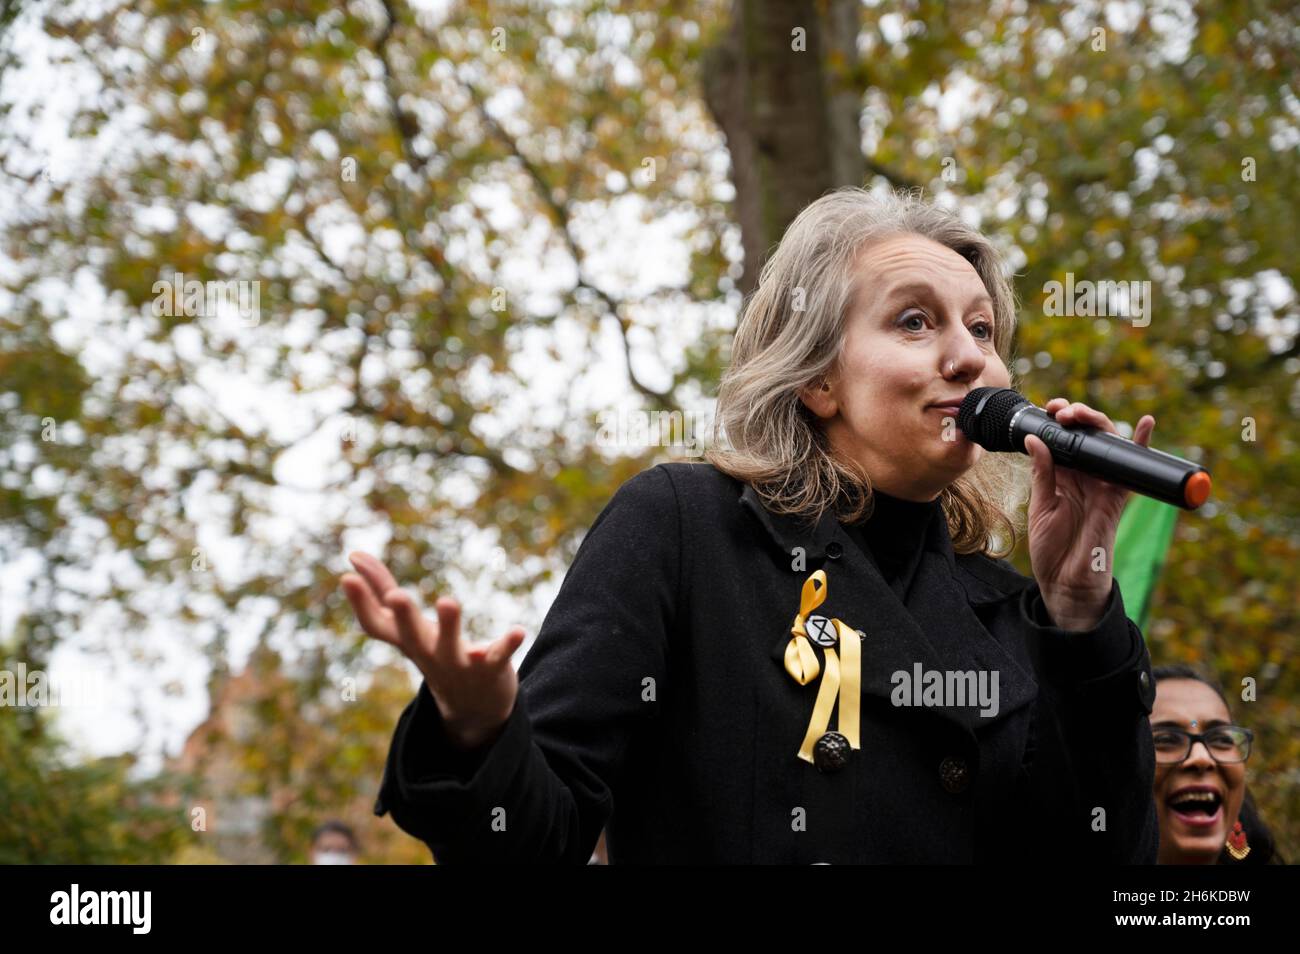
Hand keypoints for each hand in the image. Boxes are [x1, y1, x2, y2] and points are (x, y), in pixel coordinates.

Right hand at [340, 551, 525, 748]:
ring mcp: (458, 664)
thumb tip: (353, 555)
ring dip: (450, 626)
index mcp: (407, 641)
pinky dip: (508, 644)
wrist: (474, 708)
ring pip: (452, 647)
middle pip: (411, 637)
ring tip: (448, 601)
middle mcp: (428, 654)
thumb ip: (382, 589)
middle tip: (396, 596)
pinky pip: (499, 657)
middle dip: (404, 616)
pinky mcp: (490, 669)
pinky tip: (519, 630)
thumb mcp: (407, 626)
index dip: (361, 603)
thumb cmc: (435, 653)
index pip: (377, 625)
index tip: (346, 576)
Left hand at [1025, 398, 1155, 630]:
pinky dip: (1140, 446)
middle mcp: (1084, 476)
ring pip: (1106, 445)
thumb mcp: (1041, 505)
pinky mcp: (1117, 497)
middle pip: (1086, 436)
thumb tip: (1033, 439)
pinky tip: (1145, 425)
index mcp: (1061, 476)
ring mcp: (1102, 485)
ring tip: (1081, 413)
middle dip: (1076, 416)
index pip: (1063, 439)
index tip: (1047, 409)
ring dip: (1097, 423)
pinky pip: (1132, 469)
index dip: (1057, 421)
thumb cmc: (1051, 547)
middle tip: (1061, 410)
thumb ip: (1042, 472)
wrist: (1065, 581)